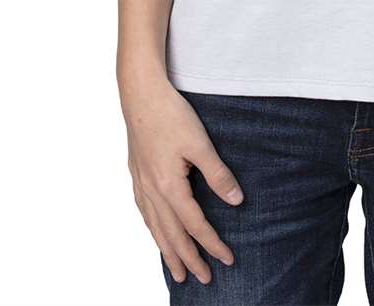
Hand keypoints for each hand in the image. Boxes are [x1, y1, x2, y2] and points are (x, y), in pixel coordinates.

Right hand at [120, 72, 242, 285]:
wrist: (140, 93)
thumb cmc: (171, 114)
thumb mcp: (200, 143)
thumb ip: (218, 173)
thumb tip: (236, 200)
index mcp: (169, 187)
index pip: (195, 225)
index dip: (212, 244)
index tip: (228, 259)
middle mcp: (152, 191)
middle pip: (172, 235)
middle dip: (189, 259)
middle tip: (204, 280)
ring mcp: (141, 183)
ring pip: (156, 227)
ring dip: (168, 251)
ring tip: (176, 271)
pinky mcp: (137, 173)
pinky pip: (145, 212)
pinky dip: (153, 229)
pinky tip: (157, 232)